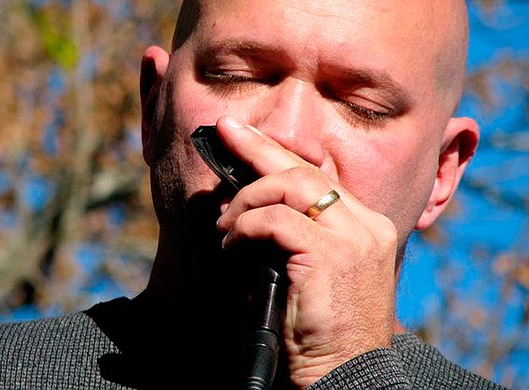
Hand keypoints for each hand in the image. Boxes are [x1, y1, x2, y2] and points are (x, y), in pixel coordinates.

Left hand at [214, 116, 397, 387]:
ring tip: (224, 225)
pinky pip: (275, 221)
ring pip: (289, 186)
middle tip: (224, 133)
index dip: (278, 152)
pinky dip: (245, 228)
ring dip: (246, 200)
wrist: (343, 374)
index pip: (319, 176)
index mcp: (365, 227)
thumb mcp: (313, 274)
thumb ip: (297, 238)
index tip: (245, 135)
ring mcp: (352, 238)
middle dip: (258, 148)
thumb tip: (250, 211)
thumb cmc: (321, 331)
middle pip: (305, 169)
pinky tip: (232, 246)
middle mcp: (365, 225)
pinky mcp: (329, 255)